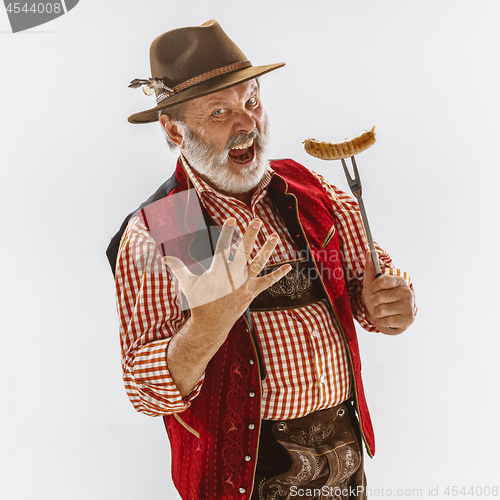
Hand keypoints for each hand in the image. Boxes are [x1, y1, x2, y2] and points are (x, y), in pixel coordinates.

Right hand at [163, 218, 290, 396]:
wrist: (211, 326)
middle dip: (250, 235)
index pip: (223, 247)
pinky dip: (278, 275)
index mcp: (218, 272)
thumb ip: (177, 268)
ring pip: (258, 264)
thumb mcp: (187, 284)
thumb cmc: (199, 302)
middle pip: (243, 252)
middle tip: (257, 221)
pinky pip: (267, 283)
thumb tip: (163, 257)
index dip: (227, 232)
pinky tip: (289, 267)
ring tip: (275, 236)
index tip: (232, 219)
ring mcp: (245, 285)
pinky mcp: (252, 293)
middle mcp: (233, 277)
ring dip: (267, 250)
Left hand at [362, 251, 414, 334]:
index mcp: (400, 281)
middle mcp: (407, 292)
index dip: (373, 287)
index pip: (382, 281)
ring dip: (377, 313)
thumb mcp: (371, 283)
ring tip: (383, 311)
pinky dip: (382, 322)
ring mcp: (409, 307)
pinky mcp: (408, 320)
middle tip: (378, 303)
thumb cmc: (379, 298)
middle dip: (373, 302)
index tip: (374, 289)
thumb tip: (369, 251)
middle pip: (379, 297)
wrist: (387, 317)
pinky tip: (388, 319)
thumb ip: (370, 268)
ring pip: (381, 310)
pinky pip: (385, 322)